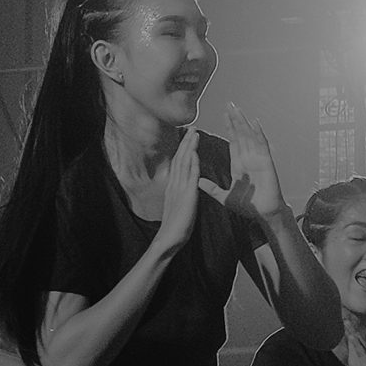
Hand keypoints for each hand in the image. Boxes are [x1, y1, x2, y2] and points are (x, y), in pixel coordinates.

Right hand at [154, 127, 202, 253]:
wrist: (169, 239)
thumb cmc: (175, 226)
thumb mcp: (178, 205)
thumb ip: (180, 194)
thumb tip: (185, 188)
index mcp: (173, 186)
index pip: (179, 163)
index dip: (183, 149)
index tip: (188, 137)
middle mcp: (174, 184)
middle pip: (180, 158)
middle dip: (186, 142)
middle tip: (192, 127)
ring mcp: (179, 188)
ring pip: (184, 163)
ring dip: (190, 147)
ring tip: (194, 133)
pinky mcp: (186, 195)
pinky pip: (190, 176)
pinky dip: (193, 163)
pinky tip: (195, 153)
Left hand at [196, 104, 285, 220]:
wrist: (264, 214)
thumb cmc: (248, 206)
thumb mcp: (224, 196)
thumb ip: (212, 188)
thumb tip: (197, 181)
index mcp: (239, 164)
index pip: (232, 141)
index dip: (228, 128)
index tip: (223, 115)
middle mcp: (248, 158)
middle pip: (240, 135)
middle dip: (235, 120)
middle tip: (229, 104)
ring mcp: (258, 158)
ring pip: (249, 136)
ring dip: (243, 122)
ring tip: (237, 109)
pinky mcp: (266, 162)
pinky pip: (262, 145)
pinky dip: (259, 134)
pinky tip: (254, 122)